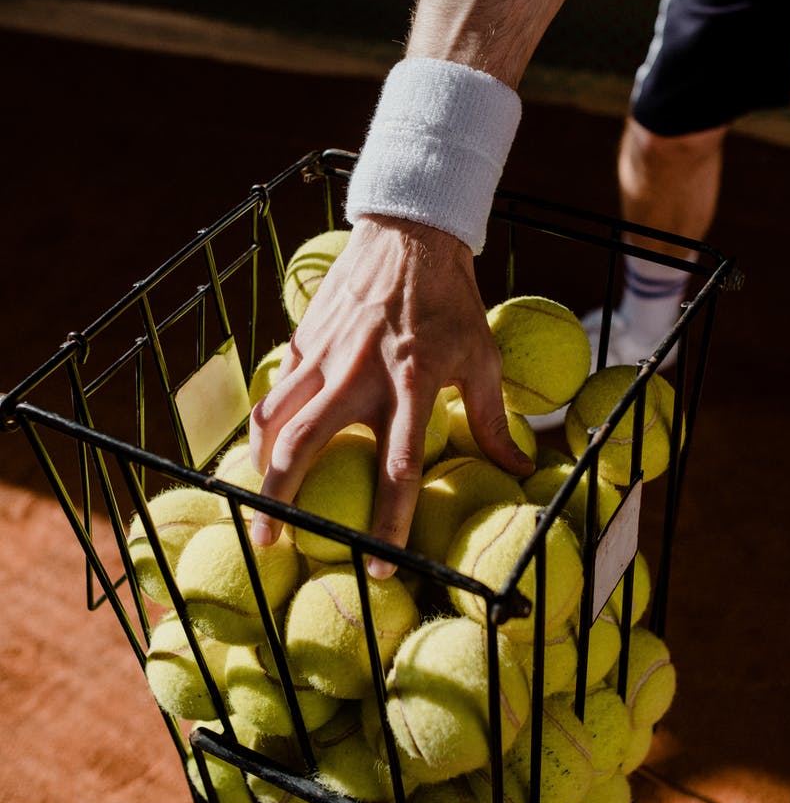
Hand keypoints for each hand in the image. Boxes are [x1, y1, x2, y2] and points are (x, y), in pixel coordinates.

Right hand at [248, 214, 533, 575]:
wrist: (409, 235)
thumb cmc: (452, 302)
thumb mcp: (483, 358)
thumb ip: (494, 421)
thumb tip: (520, 471)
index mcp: (411, 385)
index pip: (396, 468)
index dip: (388, 523)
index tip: (381, 567)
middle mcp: (358, 375)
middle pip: (304, 447)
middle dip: (281, 500)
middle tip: (271, 540)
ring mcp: (324, 356)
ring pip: (273, 417)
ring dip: (258, 463)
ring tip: (256, 498)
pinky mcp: (304, 340)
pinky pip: (276, 388)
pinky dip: (266, 422)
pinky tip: (265, 446)